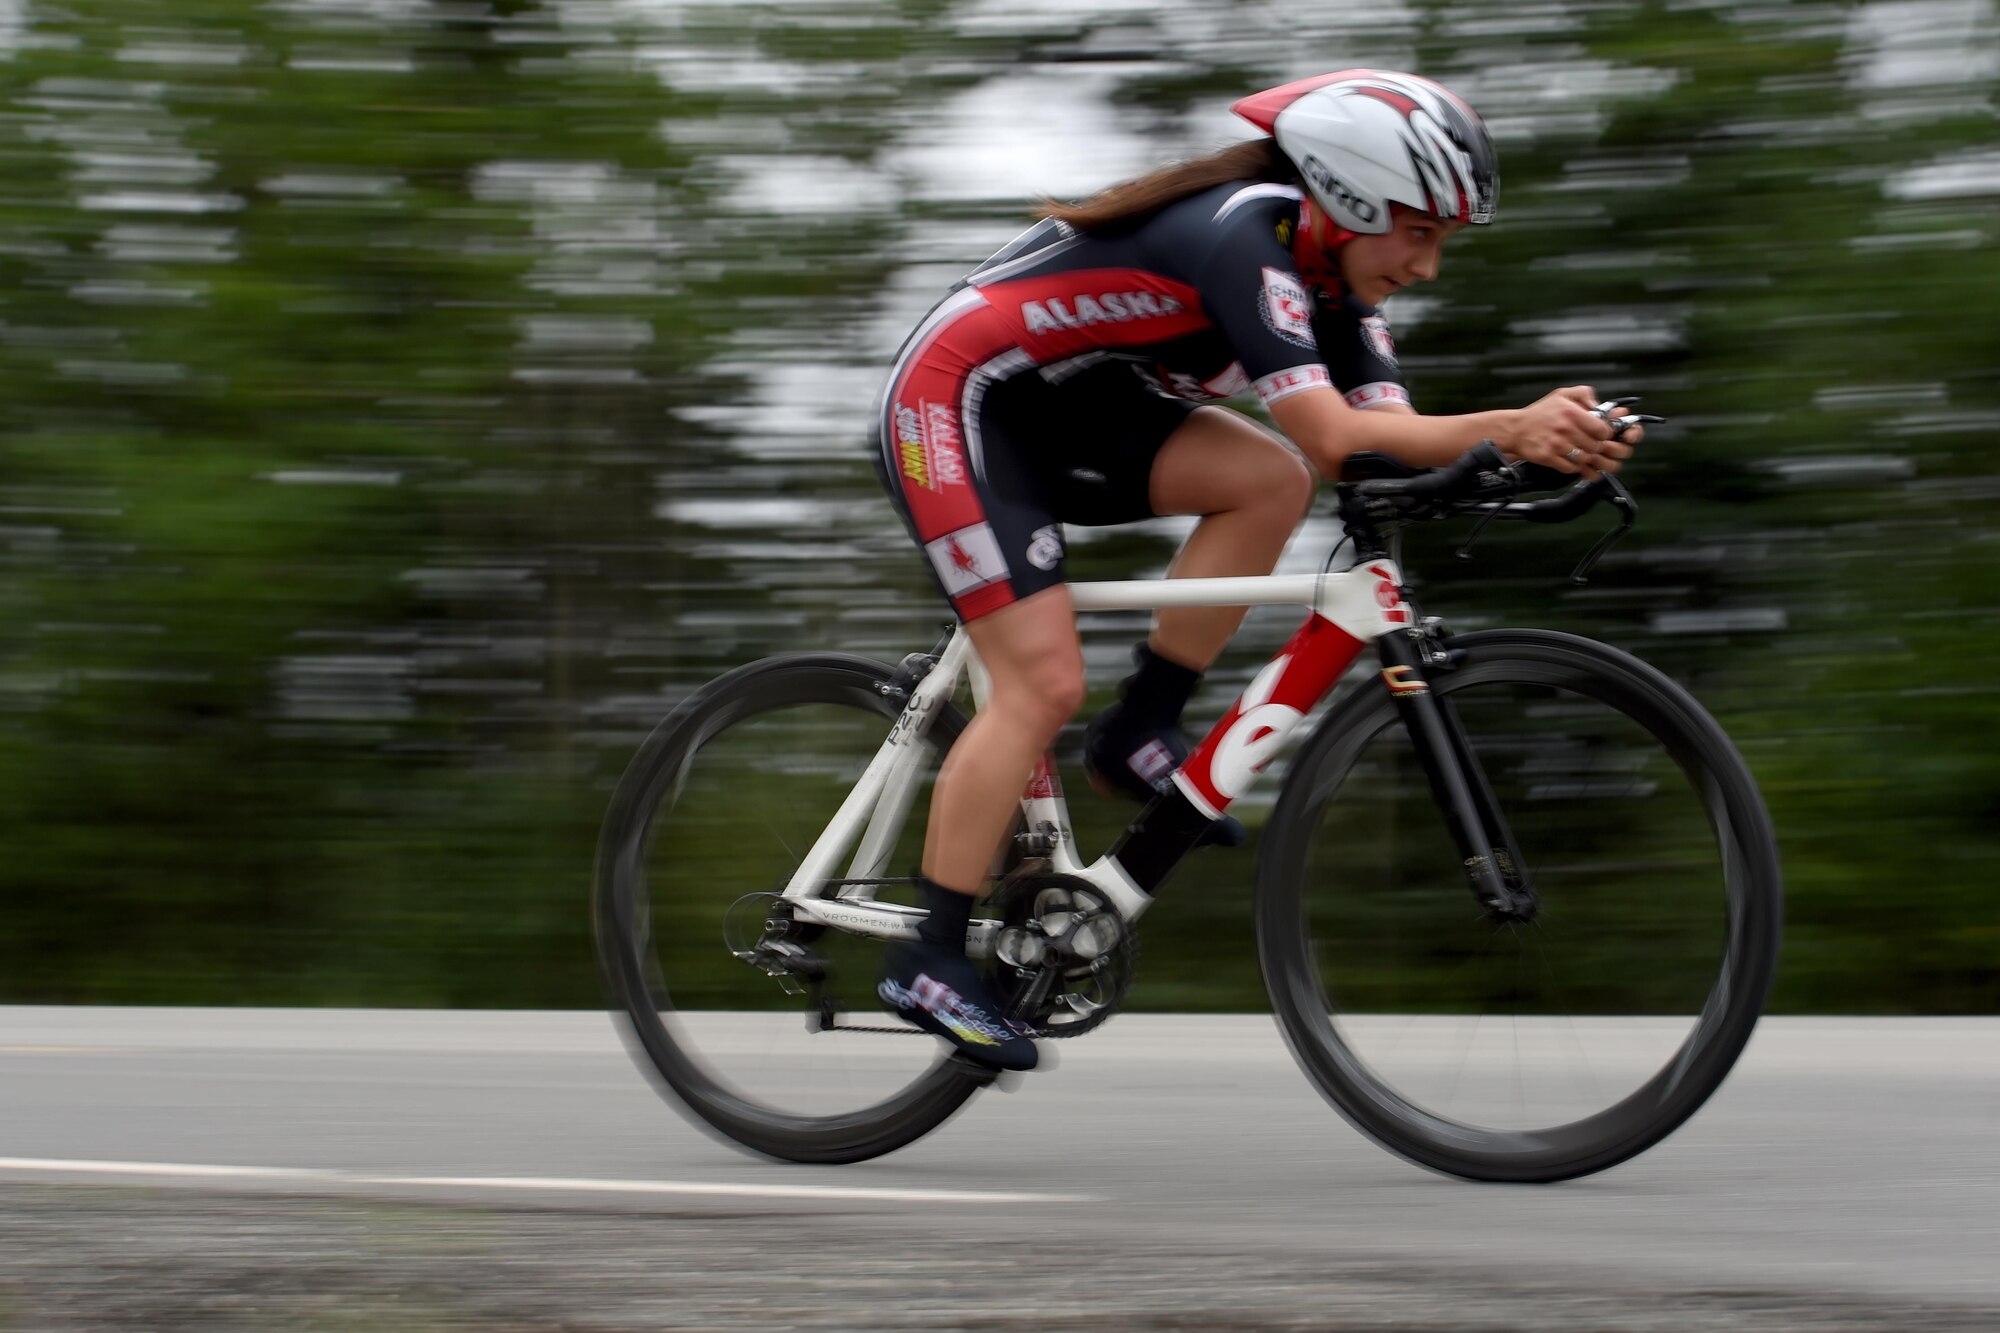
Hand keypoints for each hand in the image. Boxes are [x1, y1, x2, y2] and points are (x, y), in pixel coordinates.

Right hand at [1495, 387, 1641, 481]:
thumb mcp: (1562, 395)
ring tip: (1581, 453)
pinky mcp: (1548, 457)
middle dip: (1596, 448)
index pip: (1602, 430)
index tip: (1601, 435)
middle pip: (1595, 446)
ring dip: (1586, 458)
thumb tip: (1601, 406)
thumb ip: (1585, 394)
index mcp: (1571, 412)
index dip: (1605, 434)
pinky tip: (1570, 460)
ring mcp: (1556, 445)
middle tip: (1592, 446)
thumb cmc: (1540, 413)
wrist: (1515, 429)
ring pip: (1585, 459)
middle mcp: (1565, 428)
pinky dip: (1573, 466)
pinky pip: (1570, 468)